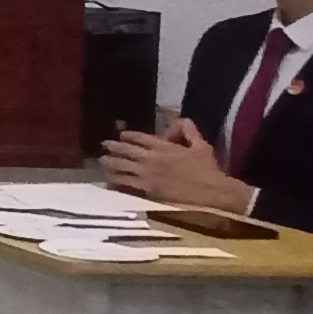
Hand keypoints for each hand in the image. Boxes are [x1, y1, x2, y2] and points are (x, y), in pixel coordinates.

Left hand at [101, 119, 251, 211]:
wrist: (211, 193)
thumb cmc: (208, 171)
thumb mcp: (202, 146)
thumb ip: (190, 132)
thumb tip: (182, 120)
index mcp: (164, 146)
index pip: (140, 137)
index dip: (128, 135)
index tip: (121, 135)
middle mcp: (151, 158)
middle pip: (126, 150)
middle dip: (113, 147)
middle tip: (104, 145)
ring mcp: (147, 174)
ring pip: (121, 166)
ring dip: (110, 163)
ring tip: (102, 162)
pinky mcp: (146, 189)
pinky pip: (125, 183)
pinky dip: (115, 181)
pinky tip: (109, 181)